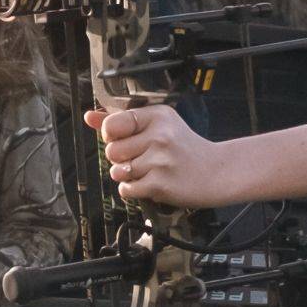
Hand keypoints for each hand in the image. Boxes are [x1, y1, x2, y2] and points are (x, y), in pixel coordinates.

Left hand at [90, 105, 230, 206]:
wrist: (217, 172)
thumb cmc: (186, 149)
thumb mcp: (159, 125)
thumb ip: (122, 121)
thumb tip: (89, 116)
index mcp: (157, 116)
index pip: (112, 124)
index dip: (111, 135)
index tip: (122, 139)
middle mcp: (159, 136)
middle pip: (112, 150)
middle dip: (120, 158)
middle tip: (141, 158)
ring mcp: (159, 160)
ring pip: (117, 171)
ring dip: (128, 175)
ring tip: (148, 171)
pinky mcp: (160, 184)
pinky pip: (126, 189)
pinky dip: (133, 190)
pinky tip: (150, 183)